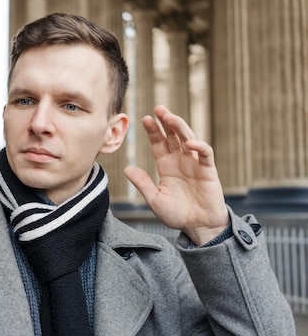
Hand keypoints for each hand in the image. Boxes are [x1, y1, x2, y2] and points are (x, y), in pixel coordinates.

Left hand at [123, 105, 228, 245]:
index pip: (159, 143)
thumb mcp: (155, 199)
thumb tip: (126, 169)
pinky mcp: (209, 171)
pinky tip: (190, 143)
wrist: (198, 227)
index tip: (144, 119)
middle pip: (173, 136)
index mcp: (167, 166)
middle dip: (166, 122)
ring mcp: (195, 164)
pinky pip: (205, 154)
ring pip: (189, 139)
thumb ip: (142, 183)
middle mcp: (181, 161)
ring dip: (180, 127)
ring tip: (170, 117)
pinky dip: (200, 147)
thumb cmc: (177, 214)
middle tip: (158, 108)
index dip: (153, 131)